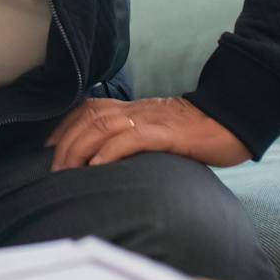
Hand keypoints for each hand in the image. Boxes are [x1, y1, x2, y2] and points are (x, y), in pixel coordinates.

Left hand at [46, 96, 250, 170]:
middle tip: (54, 169)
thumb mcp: (158, 132)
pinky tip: (97, 166)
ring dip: (79, 148)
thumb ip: (135, 139)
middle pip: (89, 118)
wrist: (232, 122)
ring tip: (67, 171)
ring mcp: (150, 120)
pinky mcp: (166, 133)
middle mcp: (136, 110)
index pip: (88, 109)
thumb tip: (110, 161)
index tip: (47, 146)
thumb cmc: (196, 134)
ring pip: (103, 126)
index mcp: (133, 109)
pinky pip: (131, 138)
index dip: (64, 125)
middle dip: (65, 142)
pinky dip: (109, 151)